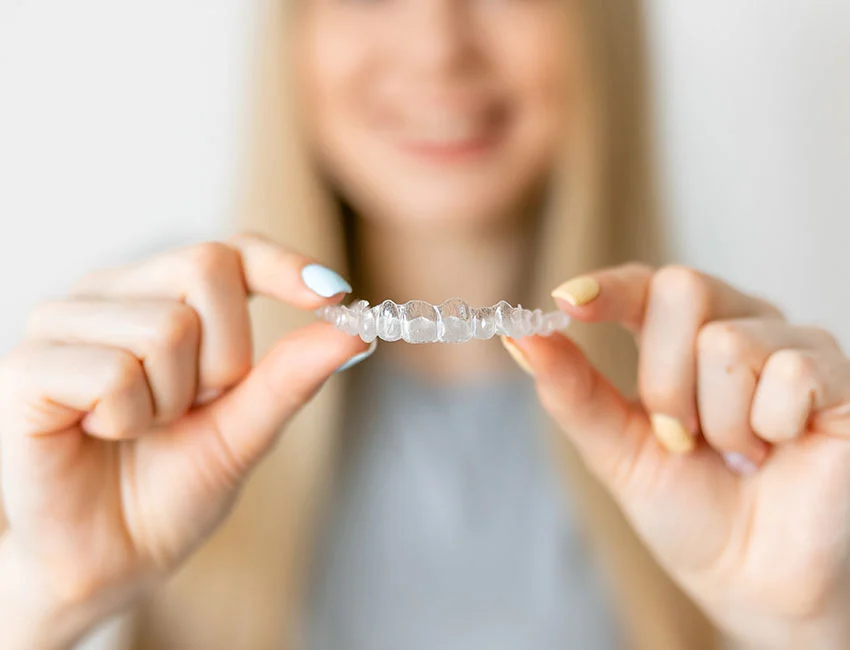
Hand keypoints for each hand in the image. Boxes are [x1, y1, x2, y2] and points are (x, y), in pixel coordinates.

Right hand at [0, 234, 368, 646]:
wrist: (109, 561)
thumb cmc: (172, 490)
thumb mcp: (245, 430)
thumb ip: (291, 377)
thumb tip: (354, 330)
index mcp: (163, 298)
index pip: (231, 249)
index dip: (283, 265)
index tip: (333, 294)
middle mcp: (112, 294)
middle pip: (205, 267)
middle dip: (224, 358)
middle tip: (190, 408)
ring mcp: (63, 324)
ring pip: (166, 325)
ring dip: (172, 400)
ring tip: (140, 429)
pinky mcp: (26, 367)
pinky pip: (114, 371)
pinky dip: (128, 419)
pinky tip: (100, 435)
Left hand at [504, 264, 849, 649]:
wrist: (748, 580)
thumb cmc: (687, 509)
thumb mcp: (616, 449)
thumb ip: (573, 391)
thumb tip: (518, 337)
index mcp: (682, 336)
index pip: (644, 283)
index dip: (608, 287)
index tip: (566, 303)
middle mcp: (738, 326)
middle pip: (683, 288)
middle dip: (663, 379)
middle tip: (681, 437)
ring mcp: (792, 347)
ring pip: (728, 341)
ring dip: (717, 420)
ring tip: (736, 455)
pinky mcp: (838, 378)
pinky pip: (789, 373)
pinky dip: (767, 428)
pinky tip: (778, 452)